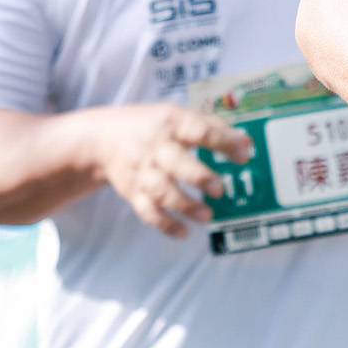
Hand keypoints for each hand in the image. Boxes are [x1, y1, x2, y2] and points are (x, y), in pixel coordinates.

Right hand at [91, 104, 252, 237]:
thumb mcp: (177, 115)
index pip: (199, 130)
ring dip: (185, 206)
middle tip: (219, 188)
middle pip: (176, 163)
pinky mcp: (134, 193)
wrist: (103, 140)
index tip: (243, 154)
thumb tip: (245, 141)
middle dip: (199, 177)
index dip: (223, 142)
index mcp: (171, 124)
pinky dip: (166, 225)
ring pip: (162, 192)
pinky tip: (184, 232)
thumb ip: (211, 126)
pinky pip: (148, 212)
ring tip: (206, 215)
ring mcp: (143, 172)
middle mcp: (156, 148)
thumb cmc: (150, 128)